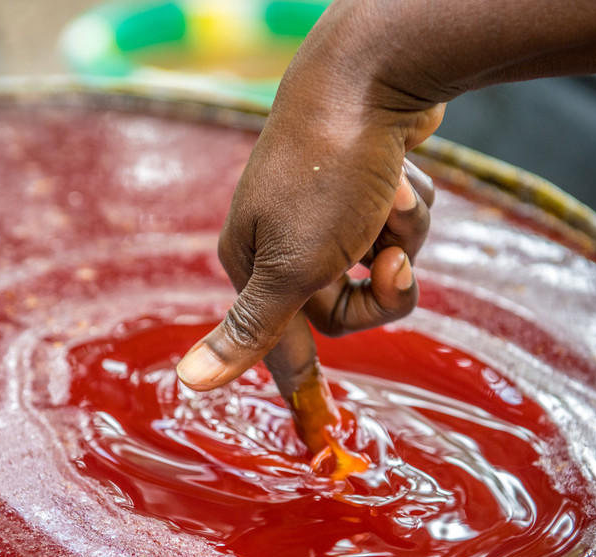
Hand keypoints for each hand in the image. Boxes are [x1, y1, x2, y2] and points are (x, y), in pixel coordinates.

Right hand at [175, 89, 441, 403]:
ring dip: (401, 237)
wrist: (368, 76)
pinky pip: (396, 226)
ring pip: (379, 265)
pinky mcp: (362, 187)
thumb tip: (187, 383)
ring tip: (394, 196)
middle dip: (380, 285)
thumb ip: (250, 330)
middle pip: (346, 307)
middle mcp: (284, 240)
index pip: (282, 345)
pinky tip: (402, 173)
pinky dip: (407, 208)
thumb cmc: (325, 175)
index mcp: (253, 263)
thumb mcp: (292, 267)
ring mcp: (326, 211)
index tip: (318, 440)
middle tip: (391, 258)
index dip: (305, 385)